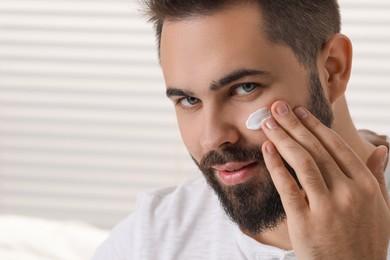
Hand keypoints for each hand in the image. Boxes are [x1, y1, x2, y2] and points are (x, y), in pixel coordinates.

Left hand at [261, 100, 389, 259]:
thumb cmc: (364, 239)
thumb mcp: (380, 208)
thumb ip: (377, 177)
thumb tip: (381, 149)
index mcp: (365, 185)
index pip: (335, 146)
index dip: (314, 126)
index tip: (299, 111)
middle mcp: (348, 193)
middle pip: (315, 149)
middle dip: (293, 124)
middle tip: (276, 107)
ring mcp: (327, 208)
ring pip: (302, 162)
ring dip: (282, 138)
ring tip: (267, 123)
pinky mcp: (305, 222)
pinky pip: (288, 187)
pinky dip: (276, 165)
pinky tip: (266, 149)